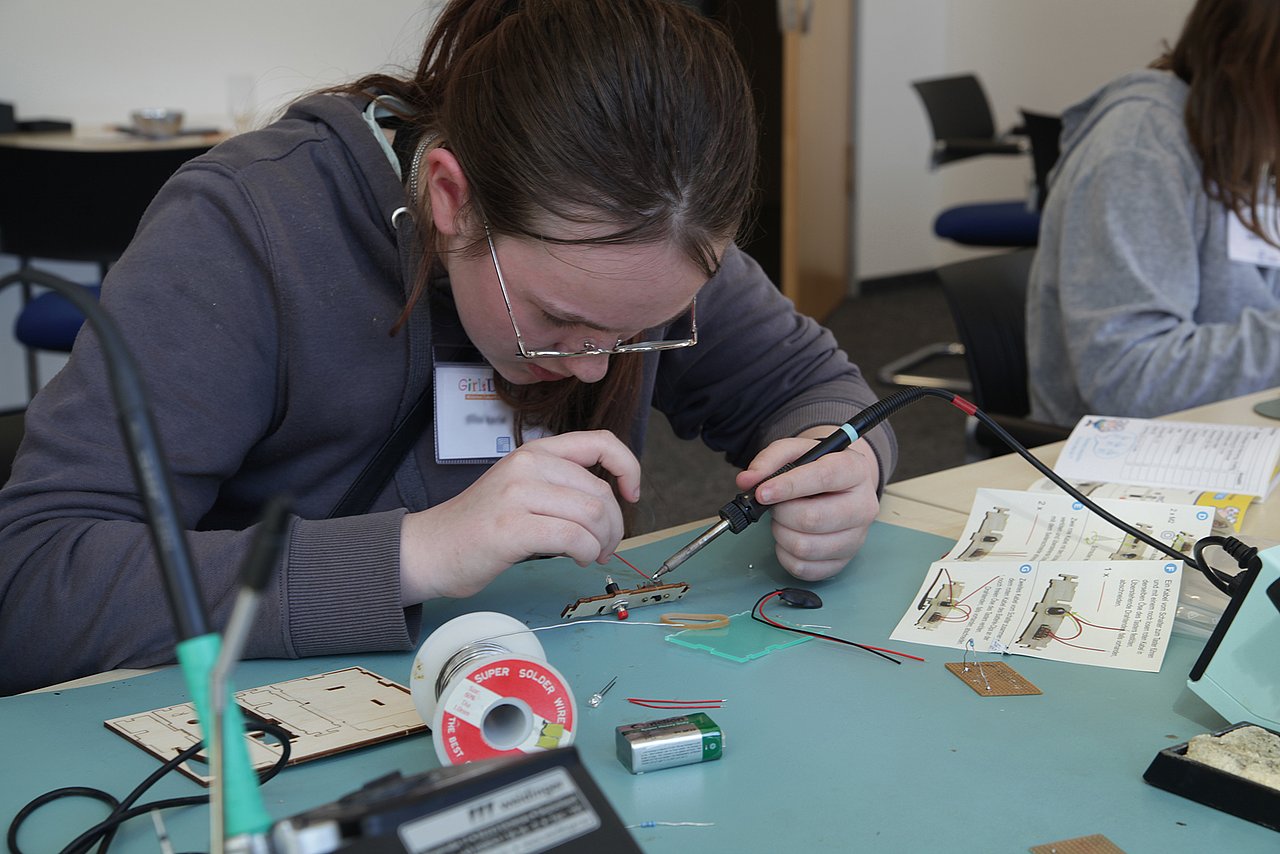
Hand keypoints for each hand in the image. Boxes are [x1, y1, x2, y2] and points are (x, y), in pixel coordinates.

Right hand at [398, 430, 640, 603]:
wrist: (430, 549)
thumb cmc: (480, 526)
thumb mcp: (521, 488)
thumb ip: (559, 484)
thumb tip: (609, 502)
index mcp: (534, 452)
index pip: (600, 442)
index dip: (627, 466)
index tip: (631, 493)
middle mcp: (527, 465)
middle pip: (600, 492)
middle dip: (616, 525)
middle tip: (608, 546)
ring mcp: (518, 494)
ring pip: (592, 514)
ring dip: (603, 542)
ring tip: (592, 555)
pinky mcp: (512, 527)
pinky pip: (573, 537)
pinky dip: (587, 552)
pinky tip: (579, 559)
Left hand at [736, 427, 880, 580]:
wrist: (841, 486)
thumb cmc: (817, 468)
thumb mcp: (795, 451)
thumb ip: (770, 460)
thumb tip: (747, 480)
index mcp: (855, 470)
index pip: (823, 478)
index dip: (788, 486)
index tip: (762, 493)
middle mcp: (863, 505)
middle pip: (813, 518)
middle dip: (781, 512)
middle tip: (774, 504)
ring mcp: (856, 538)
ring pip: (805, 547)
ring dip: (781, 533)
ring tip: (783, 519)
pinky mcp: (843, 561)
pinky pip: (803, 568)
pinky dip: (785, 554)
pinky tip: (788, 537)